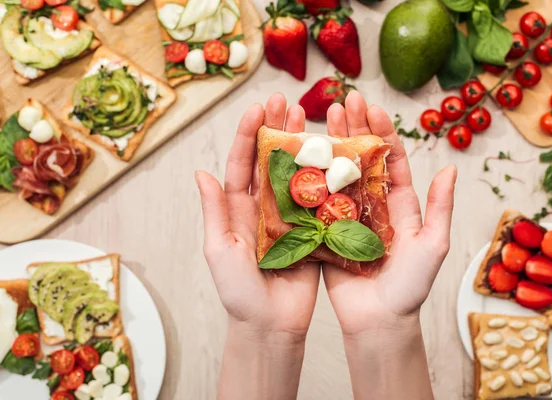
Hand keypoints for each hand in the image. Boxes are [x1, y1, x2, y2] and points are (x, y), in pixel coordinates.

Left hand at [196, 94, 319, 398]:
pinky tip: (333, 152)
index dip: (247, 134)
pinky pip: (318, 198)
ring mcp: (289, 216)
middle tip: (285, 101)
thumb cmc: (239, 292)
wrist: (271, 324)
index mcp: (239, 208)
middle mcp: (263, 207)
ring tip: (307, 116)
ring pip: (295, 173)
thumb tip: (201, 172)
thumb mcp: (221, 250)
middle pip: (269, 160)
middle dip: (275, 129)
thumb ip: (215, 212)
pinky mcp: (311, 230)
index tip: (257, 108)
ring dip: (300, 144)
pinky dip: (324, 175)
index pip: (241, 163)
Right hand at [323, 91, 456, 334]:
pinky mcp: (326, 232)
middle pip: (361, 159)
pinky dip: (308, 179)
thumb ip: (439, 209)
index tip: (371, 107)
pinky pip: (316, 202)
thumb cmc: (410, 287)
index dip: (381, 131)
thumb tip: (451, 169)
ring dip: (330, 146)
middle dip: (353, 128)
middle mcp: (372, 205)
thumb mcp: (432, 245)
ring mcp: (347, 216)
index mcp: (399, 204)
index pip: (390, 159)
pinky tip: (298, 156)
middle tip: (341, 101)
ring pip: (337, 174)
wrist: (379, 320)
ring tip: (319, 119)